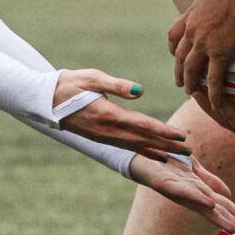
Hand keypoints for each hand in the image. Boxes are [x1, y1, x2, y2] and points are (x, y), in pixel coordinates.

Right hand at [54, 69, 189, 157]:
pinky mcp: (102, 138)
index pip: (141, 125)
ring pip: (137, 146)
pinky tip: (157, 156)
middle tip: (189, 152)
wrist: (45, 100)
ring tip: (179, 156)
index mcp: (108, 115)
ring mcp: (104, 137)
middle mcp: (108, 130)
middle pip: (143, 140)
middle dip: (167, 146)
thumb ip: (117, 85)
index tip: (181, 137)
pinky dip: (145, 152)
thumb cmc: (70, 84)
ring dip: (159, 151)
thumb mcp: (92, 78)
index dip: (162, 131)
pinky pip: (128, 148)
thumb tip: (141, 91)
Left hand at [119, 148, 234, 234]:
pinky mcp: (164, 184)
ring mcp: (178, 191)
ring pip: (203, 207)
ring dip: (220, 219)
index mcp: (200, 193)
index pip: (226, 209)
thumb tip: (228, 196)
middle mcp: (192, 196)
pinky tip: (210, 204)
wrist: (139, 157)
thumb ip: (209, 181)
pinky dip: (198, 198)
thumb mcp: (192, 170)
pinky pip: (182, 192)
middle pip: (219, 213)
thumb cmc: (166, 164)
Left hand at [166, 0, 234, 115]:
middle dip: (179, 69)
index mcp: (191, 16)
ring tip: (191, 92)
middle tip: (180, 81)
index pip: (174, 35)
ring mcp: (205, 46)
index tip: (175, 54)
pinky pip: (215, 80)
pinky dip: (214, 94)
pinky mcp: (220, 55)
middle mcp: (193, 33)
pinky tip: (216, 103)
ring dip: (190, 82)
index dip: (173, 47)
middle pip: (180, 56)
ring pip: (192, 70)